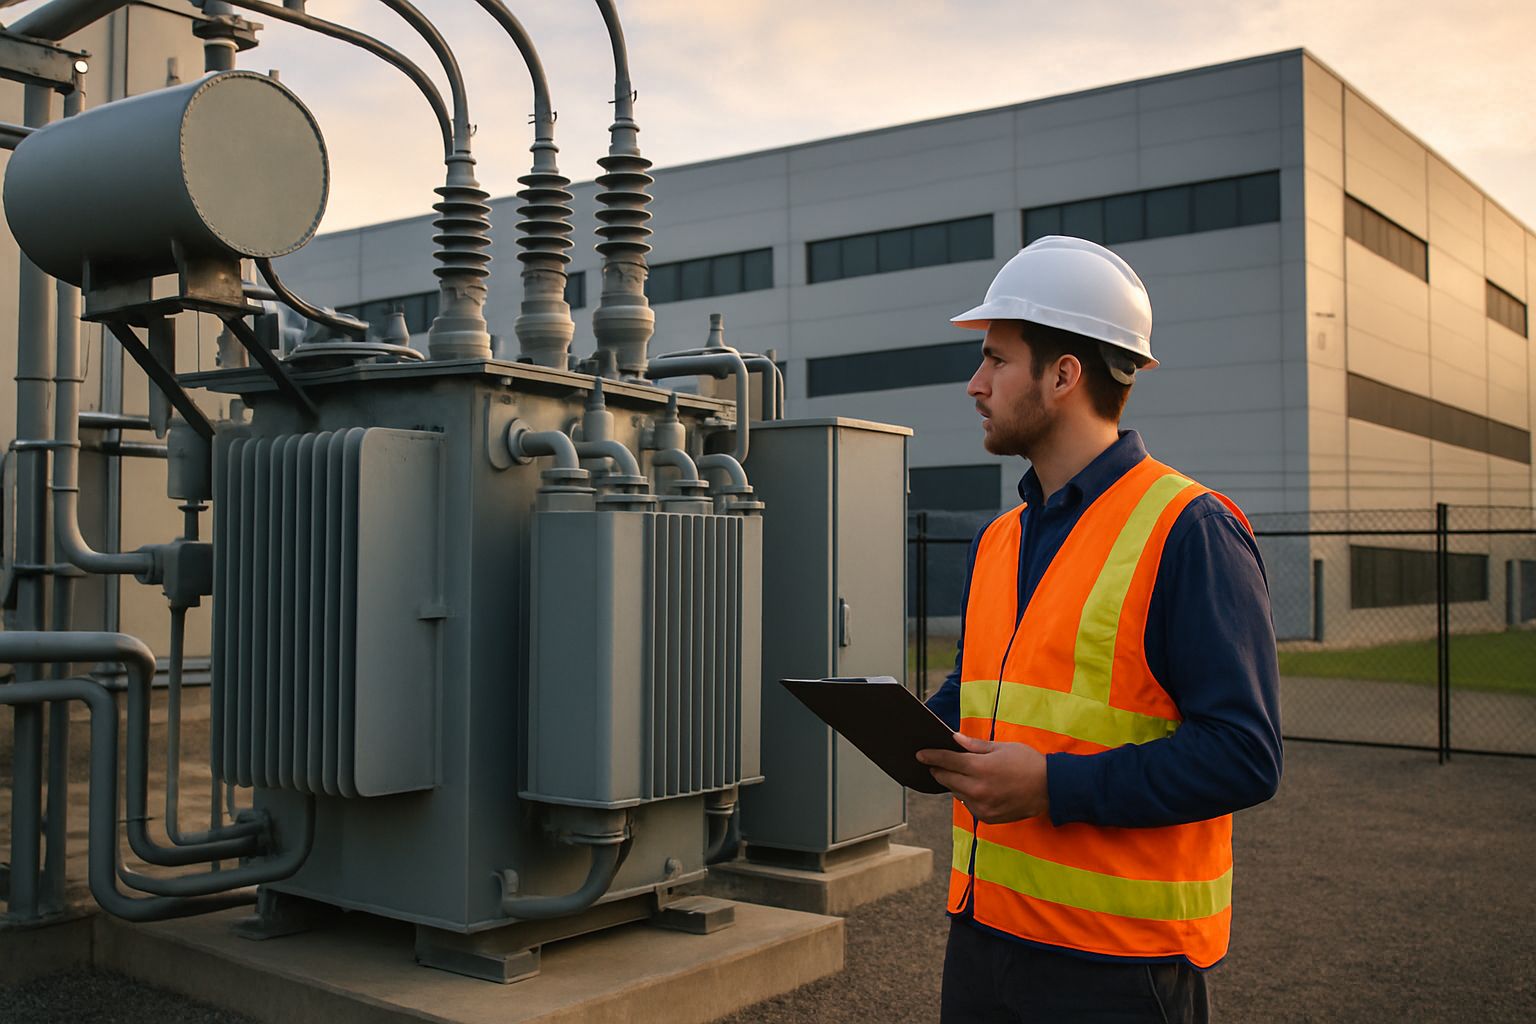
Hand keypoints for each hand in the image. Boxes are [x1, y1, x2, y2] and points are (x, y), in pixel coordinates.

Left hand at [917, 732, 1049, 823]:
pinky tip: (978, 788)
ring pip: (957, 793)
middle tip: (934, 763)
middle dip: (939, 770)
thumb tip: (954, 740)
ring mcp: (982, 806)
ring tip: (963, 774)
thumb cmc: (1027, 763)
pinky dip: (969, 796)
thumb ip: (975, 747)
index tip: (920, 754)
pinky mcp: (988, 817)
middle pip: (946, 779)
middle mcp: (978, 789)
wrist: (1050, 788)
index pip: (946, 761)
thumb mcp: (1001, 748)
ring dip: (955, 783)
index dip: (931, 756)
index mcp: (980, 768)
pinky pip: (969, 805)